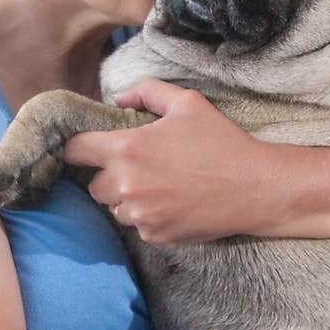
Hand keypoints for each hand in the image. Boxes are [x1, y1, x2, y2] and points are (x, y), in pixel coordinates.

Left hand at [61, 79, 268, 243]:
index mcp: (127, 150)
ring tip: (160, 185)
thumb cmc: (220, 142)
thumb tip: (117, 100)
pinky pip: (138, 226)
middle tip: (139, 166)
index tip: (84, 147)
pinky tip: (175, 203)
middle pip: (93, 185)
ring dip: (128, 198)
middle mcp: (126, 186)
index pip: (75, 150)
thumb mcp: (186, 103)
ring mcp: (140, 216)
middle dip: (109, 176)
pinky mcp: (155, 236)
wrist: (254, 189)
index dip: (75, 146)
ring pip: (115, 208)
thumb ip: (146, 93)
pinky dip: (149, 216)